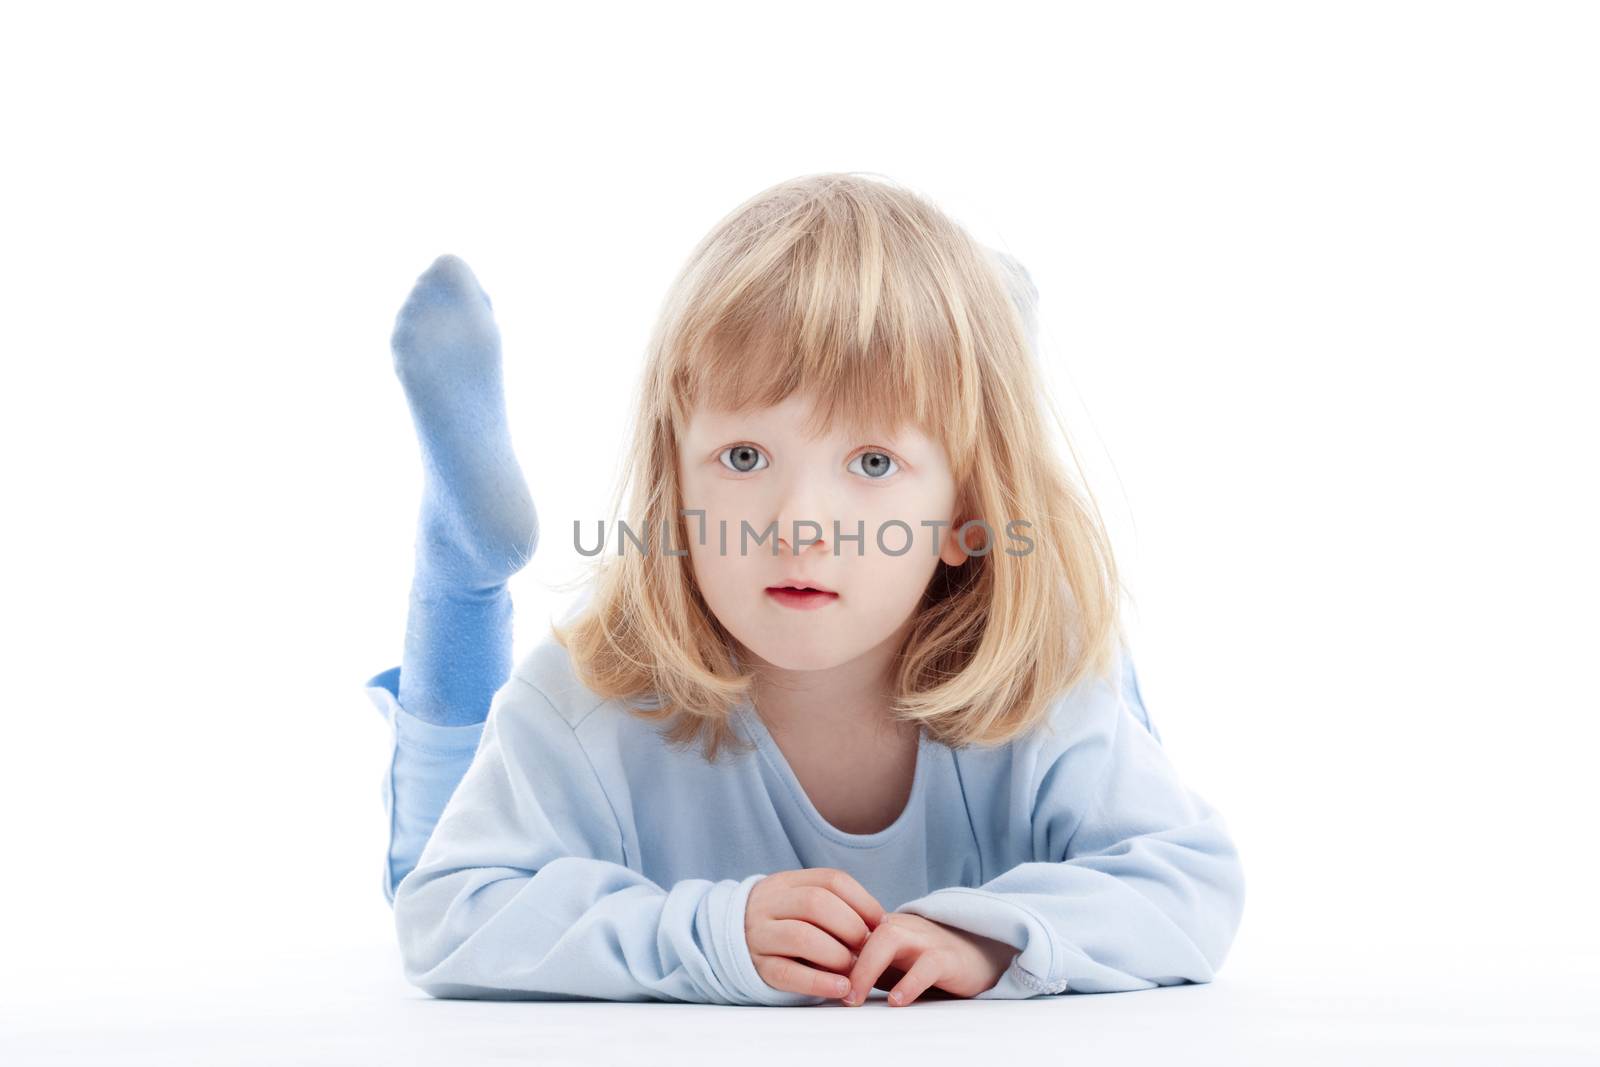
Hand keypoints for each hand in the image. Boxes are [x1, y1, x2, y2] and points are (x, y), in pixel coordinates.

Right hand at [744, 868, 887, 998]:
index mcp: (786, 883)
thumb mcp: (799, 901)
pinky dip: (819, 982)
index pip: (831, 880)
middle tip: (868, 947)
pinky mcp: (758, 967)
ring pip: (802, 936)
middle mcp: (769, 903)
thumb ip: (833, 905)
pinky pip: (788, 973)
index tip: (881, 922)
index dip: (863, 900)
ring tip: (855, 968)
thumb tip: (879, 925)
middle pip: (816, 903)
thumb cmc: (782, 922)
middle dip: (851, 926)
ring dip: (837, 954)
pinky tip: (840, 987)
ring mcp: (759, 934)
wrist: (728, 939)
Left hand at [839, 912, 1018, 1006]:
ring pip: (890, 939)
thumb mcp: (890, 964)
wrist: (978, 957)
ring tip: (855, 997)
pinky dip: (910, 983)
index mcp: (884, 926)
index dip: (828, 949)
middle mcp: (902, 927)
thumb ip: (861, 968)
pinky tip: (896, 1001)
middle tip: (834, 991)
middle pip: (864, 928)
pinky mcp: (948, 958)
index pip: (849, 928)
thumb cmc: (925, 963)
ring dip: (867, 968)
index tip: (811, 975)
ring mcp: (925, 939)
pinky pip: (928, 964)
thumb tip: (822, 983)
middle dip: (844, 959)